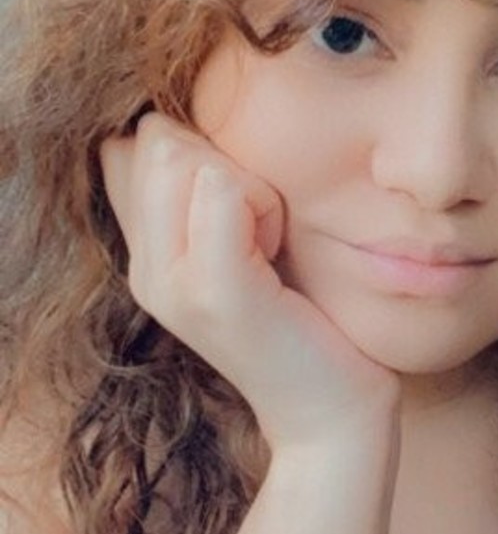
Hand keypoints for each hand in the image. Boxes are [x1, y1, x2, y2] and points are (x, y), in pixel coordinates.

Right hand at [99, 112, 400, 452]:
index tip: (238, 211)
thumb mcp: (245, 243)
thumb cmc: (306, 315)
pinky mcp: (215, 291)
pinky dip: (263, 204)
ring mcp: (172, 284)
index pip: (129, 146)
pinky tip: (277, 251)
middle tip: (263, 231)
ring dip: (249, 183)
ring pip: (186, 158)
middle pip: (157, 141)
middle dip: (224, 161)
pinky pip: (222, 190)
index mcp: (146, 255)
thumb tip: (172, 124)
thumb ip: (203, 192)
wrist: (333, 410)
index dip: (194, 150)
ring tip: (271, 244)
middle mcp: (145, 270)